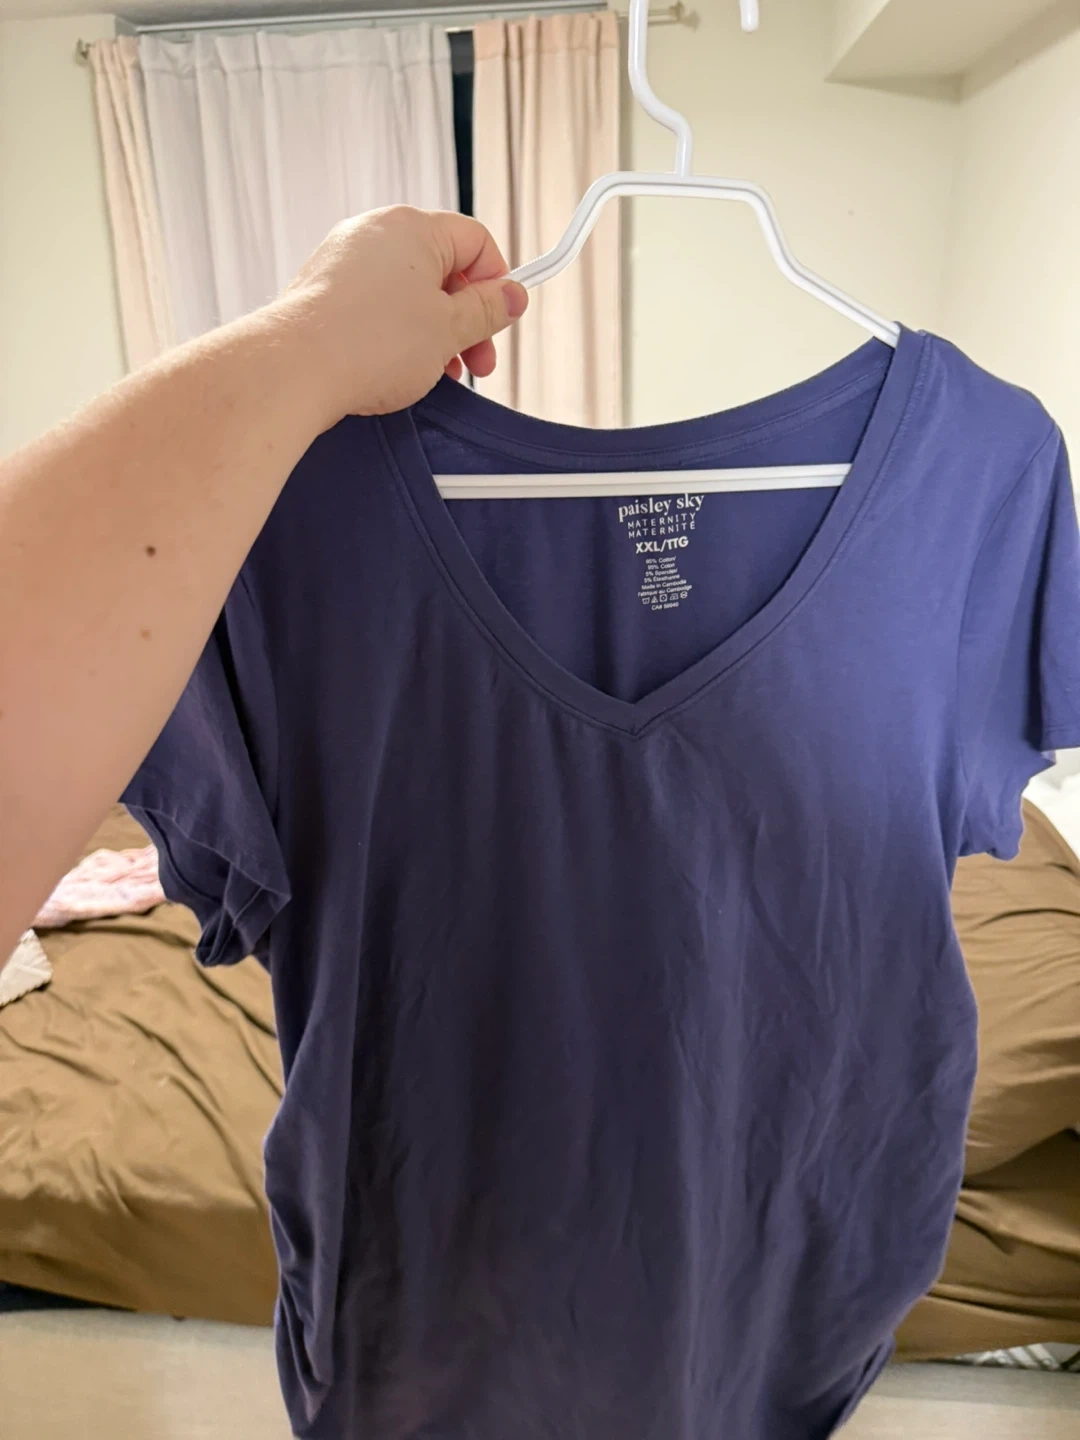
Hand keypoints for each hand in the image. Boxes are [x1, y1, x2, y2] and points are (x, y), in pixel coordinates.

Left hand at [275, 206, 528, 425]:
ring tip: (434, 373)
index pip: (475, 241)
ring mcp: (344, 258)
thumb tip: (513, 295)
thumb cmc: (369, 344)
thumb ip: (488, 310)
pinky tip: (397, 368)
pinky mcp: (323, 289)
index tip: (499, 321)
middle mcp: (375, 232)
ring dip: (432, 331)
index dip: (496, 284)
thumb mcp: (450, 330)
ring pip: (408, 290)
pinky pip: (375, 304)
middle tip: (475, 363)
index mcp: (413, 227)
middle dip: (464, 318)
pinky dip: (395, 333)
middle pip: (442, 268)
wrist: (296, 369)